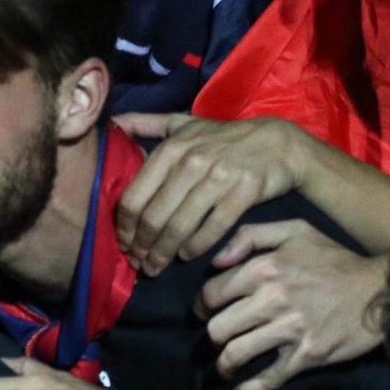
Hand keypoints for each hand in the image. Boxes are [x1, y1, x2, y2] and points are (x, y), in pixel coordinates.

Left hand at [114, 114, 305, 277]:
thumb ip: (145, 123)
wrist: (278, 143)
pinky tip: (186, 256)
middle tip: (138, 263)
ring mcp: (218, 177)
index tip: (122, 243)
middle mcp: (191, 161)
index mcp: (170, 148)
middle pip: (154, 216)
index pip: (135, 195)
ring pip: (180, 226)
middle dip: (142, 246)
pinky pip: (213, 227)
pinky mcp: (244, 192)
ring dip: (164, 252)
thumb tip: (111, 122)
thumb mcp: (181, 124)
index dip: (124, 226)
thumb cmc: (222, 137)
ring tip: (156, 267)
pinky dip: (196, 246)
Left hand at [199, 220, 386, 389]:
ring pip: (237, 353)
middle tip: (213, 340)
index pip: (213, 293)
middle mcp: (272, 300)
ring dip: (224, 365)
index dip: (202, 305)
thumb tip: (216, 260)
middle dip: (211, 336)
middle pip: (219, 327)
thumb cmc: (336, 259)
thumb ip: (250, 235)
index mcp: (264, 269)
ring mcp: (290, 330)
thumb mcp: (294, 231)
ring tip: (223, 368)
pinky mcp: (308, 355)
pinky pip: (270, 378)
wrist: (382, 291)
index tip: (203, 312)